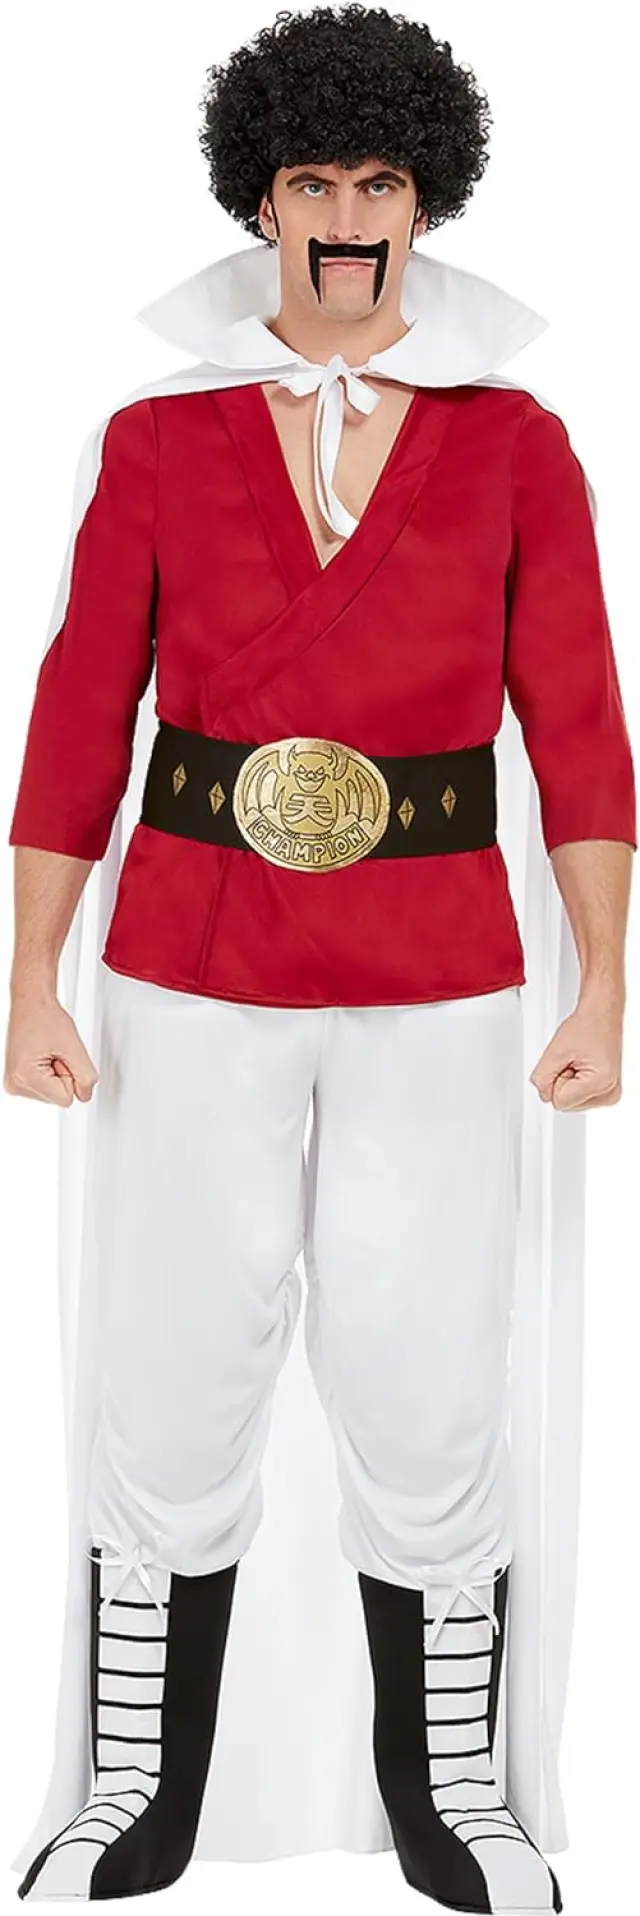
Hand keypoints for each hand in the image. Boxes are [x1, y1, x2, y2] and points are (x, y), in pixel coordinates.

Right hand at [3, 993, 99, 1106]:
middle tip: (53, 1051)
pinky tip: (41, 1054)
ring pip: (52, 1093)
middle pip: (57, 1097)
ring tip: (47, 1051)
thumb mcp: (74, 1047)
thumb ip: (85, 1076)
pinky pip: (44, 1087)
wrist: (31, 1004)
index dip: (70, 1075)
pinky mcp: (17, 1079)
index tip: (60, 1055)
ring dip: (55, 1072)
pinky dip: (48, 1072)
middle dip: (62, 1074)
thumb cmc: (45, 1017)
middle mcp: (15, 1084)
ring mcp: (14, 1083)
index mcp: (25, 1078)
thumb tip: (85, 1095)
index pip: (65, 1099)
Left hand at [528, 981, 623, 1110]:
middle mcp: (609, 1093)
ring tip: (579, 1061)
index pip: (559, 1101)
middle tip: (573, 1060)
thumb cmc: (586, 1026)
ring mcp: (610, 1094)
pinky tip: (584, 1066)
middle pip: (566, 1104)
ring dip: (569, 1081)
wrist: (601, 1014)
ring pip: (571, 1102)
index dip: (554, 1079)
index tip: (566, 1061)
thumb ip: (542, 1078)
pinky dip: (576, 1082)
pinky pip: (579, 1097)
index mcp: (601, 1083)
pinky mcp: (607, 1091)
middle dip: (562, 1081)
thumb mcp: (554, 1051)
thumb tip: (543, 1095)